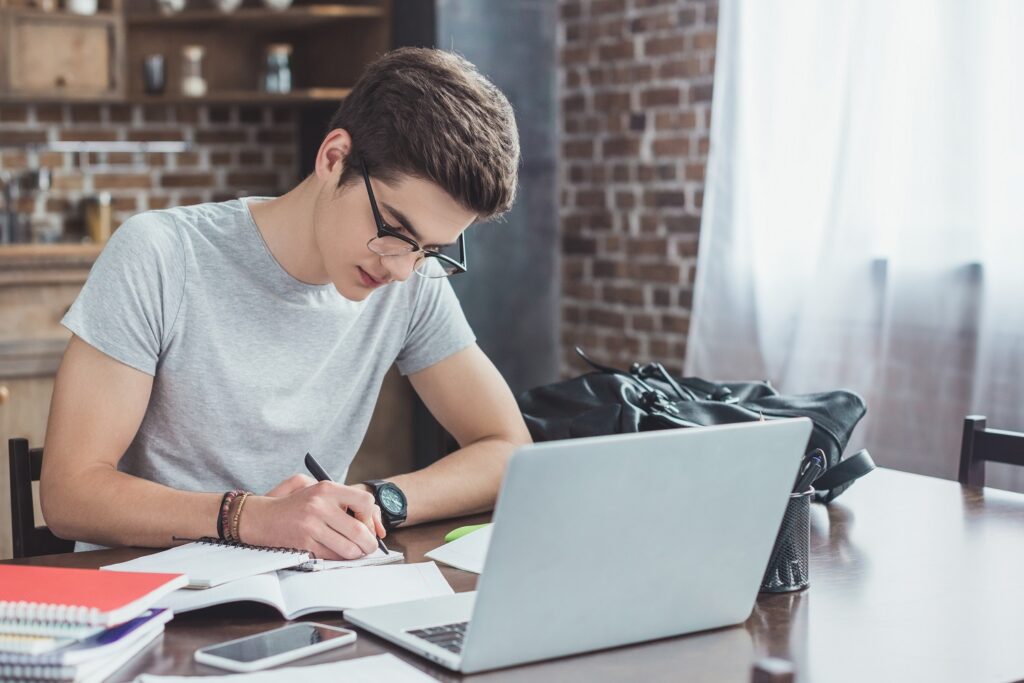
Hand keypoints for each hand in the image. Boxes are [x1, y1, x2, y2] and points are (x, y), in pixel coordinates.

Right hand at [241, 477, 385, 559]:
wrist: (262, 517)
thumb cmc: (294, 503)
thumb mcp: (314, 487)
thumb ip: (342, 497)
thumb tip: (372, 520)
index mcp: (326, 488)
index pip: (365, 501)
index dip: (370, 516)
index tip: (366, 523)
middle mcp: (320, 505)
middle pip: (359, 530)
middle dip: (369, 543)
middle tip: (370, 547)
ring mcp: (311, 525)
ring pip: (347, 548)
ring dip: (356, 554)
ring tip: (356, 552)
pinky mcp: (303, 542)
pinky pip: (331, 555)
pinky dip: (339, 558)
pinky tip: (338, 553)